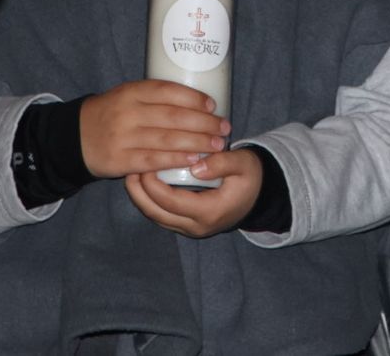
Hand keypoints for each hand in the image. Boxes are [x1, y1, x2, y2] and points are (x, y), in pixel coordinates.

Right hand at [78, 79, 229, 178]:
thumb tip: (197, 101)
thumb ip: (155, 96)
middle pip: (173, 117)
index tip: (213, 105)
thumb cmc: (112, 114)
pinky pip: (154, 160)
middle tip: (224, 127)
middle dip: (203, 123)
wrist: (75, 137)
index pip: (167, 91)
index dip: (193, 98)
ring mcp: (123, 137)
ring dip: (197, 143)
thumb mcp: (128, 95)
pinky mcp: (121, 160)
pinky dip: (176, 160)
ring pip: (167, 139)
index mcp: (131, 91)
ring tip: (217, 145)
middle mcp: (128, 112)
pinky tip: (194, 159)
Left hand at [123, 148, 263, 237]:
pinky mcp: (186, 225)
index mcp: (209, 212)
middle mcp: (196, 226)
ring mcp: (190, 228)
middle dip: (138, 191)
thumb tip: (197, 167)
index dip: (152, 183)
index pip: (170, 200)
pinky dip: (148, 200)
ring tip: (132, 173)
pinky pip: (161, 215)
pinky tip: (143, 182)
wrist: (259, 196)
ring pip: (155, 216)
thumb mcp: (244, 164)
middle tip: (130, 168)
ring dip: (140, 196)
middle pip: (156, 212)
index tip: (145, 162)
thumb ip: (223, 163)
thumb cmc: (251, 177)